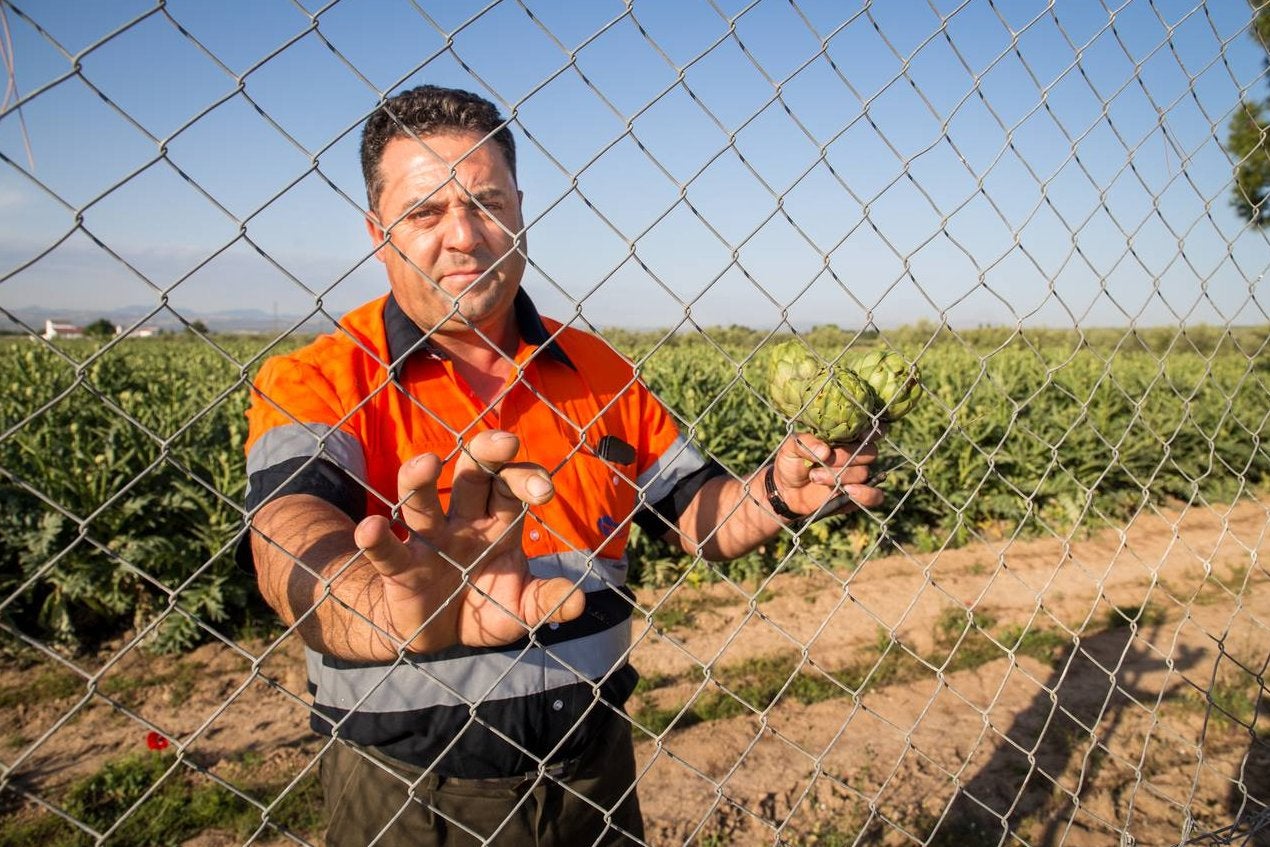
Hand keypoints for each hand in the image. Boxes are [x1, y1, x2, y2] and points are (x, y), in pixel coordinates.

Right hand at [353, 430, 584, 651]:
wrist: (441, 635)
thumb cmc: (486, 607)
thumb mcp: (521, 610)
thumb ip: (546, 601)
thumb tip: (578, 601)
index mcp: (499, 523)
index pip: (512, 485)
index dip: (527, 479)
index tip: (544, 491)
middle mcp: (464, 521)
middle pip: (472, 473)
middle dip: (487, 452)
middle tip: (505, 443)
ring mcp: (430, 540)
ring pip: (421, 500)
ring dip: (419, 479)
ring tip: (426, 463)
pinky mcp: (400, 567)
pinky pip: (387, 548)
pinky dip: (377, 538)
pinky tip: (372, 528)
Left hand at [769, 430, 884, 519]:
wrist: (786, 490)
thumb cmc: (791, 463)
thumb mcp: (791, 448)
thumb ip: (806, 443)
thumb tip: (825, 451)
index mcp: (845, 438)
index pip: (870, 430)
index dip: (871, 431)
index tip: (860, 435)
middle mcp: (856, 455)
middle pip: (868, 452)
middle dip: (845, 457)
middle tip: (822, 461)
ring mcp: (858, 476)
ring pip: (864, 473)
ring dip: (841, 476)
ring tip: (815, 477)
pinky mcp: (858, 497)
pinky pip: (875, 496)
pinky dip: (866, 494)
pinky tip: (848, 491)